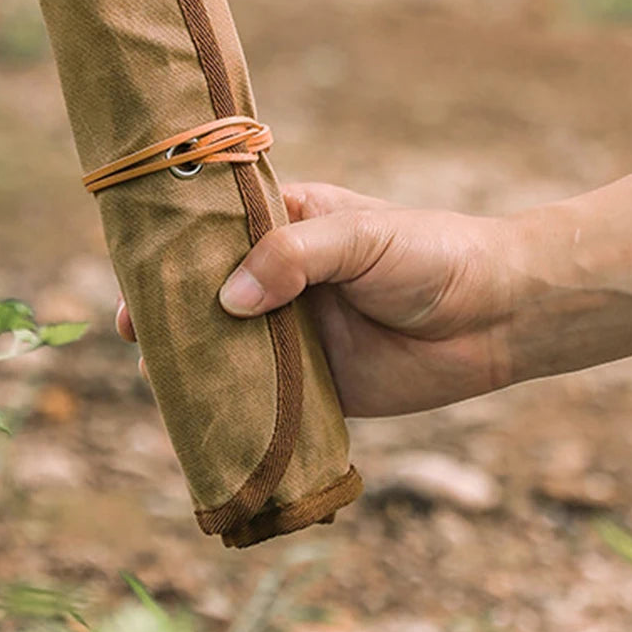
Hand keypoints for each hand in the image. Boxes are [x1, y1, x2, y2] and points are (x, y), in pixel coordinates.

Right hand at [117, 182, 519, 416]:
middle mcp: (281, 276)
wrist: (497, 315)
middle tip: (133, 327)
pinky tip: (197, 409)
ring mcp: (293, 330)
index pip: (214, 229)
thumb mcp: (358, 236)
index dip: (173, 247)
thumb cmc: (431, 252)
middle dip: (170, 306)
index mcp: (286, 223)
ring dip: (193, 355)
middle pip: (209, 288)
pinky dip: (230, 400)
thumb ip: (293, 257)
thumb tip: (228, 301)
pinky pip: (260, 391)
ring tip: (153, 369)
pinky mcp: (312, 382)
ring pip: (227, 342)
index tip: (136, 266)